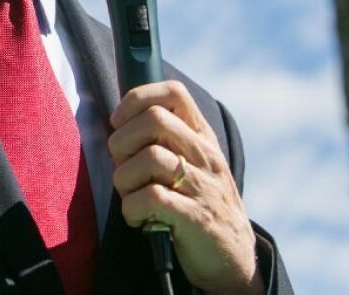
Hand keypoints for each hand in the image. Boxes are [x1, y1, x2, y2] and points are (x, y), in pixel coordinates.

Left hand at [109, 81, 262, 294]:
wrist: (232, 256)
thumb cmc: (196, 202)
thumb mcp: (189, 162)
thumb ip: (163, 138)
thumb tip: (117, 121)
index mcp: (201, 137)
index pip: (173, 92)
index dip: (136, 99)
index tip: (119, 122)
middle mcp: (205, 156)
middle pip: (154, 120)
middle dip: (122, 141)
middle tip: (122, 166)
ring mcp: (203, 186)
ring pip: (149, 157)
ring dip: (124, 179)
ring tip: (130, 195)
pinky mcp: (196, 217)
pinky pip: (151, 197)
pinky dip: (132, 208)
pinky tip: (137, 217)